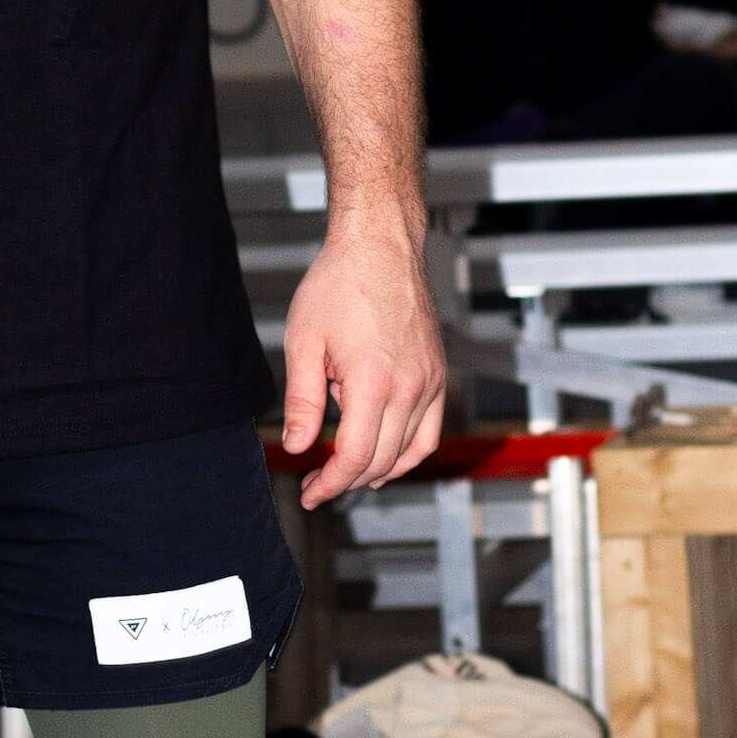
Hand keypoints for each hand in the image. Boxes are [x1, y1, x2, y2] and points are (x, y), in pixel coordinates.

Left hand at [281, 223, 445, 509]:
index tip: (310, 491)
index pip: (354, 456)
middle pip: (381, 460)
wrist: (380, 246)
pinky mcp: (439, 373)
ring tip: (348, 473)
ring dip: (378, 470)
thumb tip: (298, 446)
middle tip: (318, 482)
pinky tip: (385, 453)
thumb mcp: (304, 339)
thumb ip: (302, 400)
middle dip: (347, 479)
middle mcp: (410, 388)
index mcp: (373, 382)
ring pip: (410, 451)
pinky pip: (430, 430)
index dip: (330, 482)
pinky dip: (408, 451)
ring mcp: (430, 382)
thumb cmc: (339, 283)